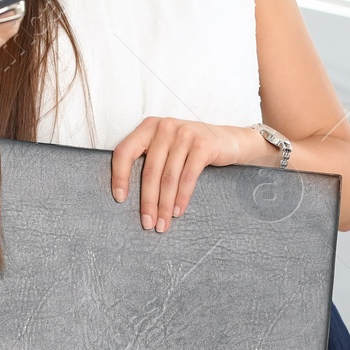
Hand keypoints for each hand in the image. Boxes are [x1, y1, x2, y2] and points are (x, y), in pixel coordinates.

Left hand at [110, 117, 254, 232]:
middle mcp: (165, 127)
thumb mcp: (168, 146)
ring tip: (163, 223)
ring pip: (168, 177)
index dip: (119, 176)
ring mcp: (184, 134)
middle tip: (147, 223)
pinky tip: (178, 211)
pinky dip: (182, 198)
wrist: (229, 140)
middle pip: (149, 170)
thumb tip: (129, 193)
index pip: (125, 151)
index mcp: (149, 126)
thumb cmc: (192, 148)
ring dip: (165, 205)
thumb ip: (150, 158)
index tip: (120, 198)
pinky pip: (187, 178)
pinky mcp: (202, 145)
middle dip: (148, 202)